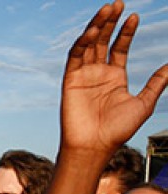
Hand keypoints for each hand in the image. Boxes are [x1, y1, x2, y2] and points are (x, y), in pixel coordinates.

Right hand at [60, 1, 167, 154]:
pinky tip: (92, 31)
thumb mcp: (144, 103)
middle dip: (110, 22)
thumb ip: (157, 83)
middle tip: (117, 3)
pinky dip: (82, 42)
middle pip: (103, 41)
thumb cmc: (118, 130)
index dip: (126, 32)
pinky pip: (75, 57)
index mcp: (115, 78)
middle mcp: (98, 74)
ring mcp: (83, 76)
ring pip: (88, 45)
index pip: (119, 48)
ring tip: (107, 9)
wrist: (95, 146)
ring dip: (96, 26)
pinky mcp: (70, 80)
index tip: (134, 17)